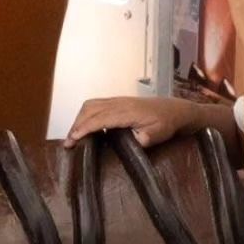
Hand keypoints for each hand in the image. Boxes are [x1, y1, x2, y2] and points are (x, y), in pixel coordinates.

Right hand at [65, 95, 193, 148]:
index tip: (73, 139)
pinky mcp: (118, 101)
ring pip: (91, 105)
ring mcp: (118, 100)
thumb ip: (145, 138)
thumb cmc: (166, 123)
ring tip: (73, 135)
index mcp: (127, 112)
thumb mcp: (159, 134)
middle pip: (90, 109)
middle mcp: (120, 103)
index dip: (85, 128)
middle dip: (76, 125)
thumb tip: (134, 141)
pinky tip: (84, 126)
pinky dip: (86, 114)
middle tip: (68, 143)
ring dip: (79, 118)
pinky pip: (97, 103)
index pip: (100, 118)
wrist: (175, 110)